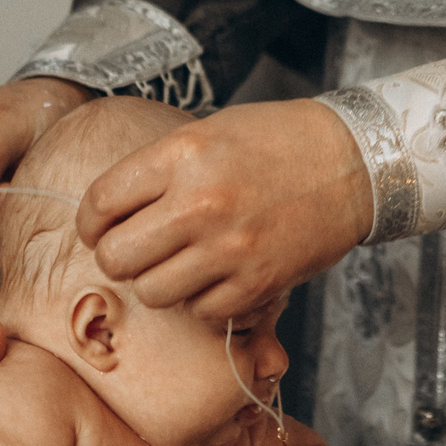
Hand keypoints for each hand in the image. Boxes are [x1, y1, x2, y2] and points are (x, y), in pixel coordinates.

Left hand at [79, 98, 372, 319]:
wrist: (354, 162)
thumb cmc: (277, 142)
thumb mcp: (208, 133)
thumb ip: (157, 171)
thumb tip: (109, 214)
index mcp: (181, 156)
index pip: (100, 203)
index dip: (91, 222)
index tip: (100, 228)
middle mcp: (200, 203)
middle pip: (116, 258)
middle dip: (118, 257)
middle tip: (138, 250)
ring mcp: (230, 248)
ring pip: (153, 293)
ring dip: (161, 282)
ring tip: (182, 263)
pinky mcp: (258, 283)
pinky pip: (202, 312)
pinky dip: (204, 301)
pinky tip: (219, 276)